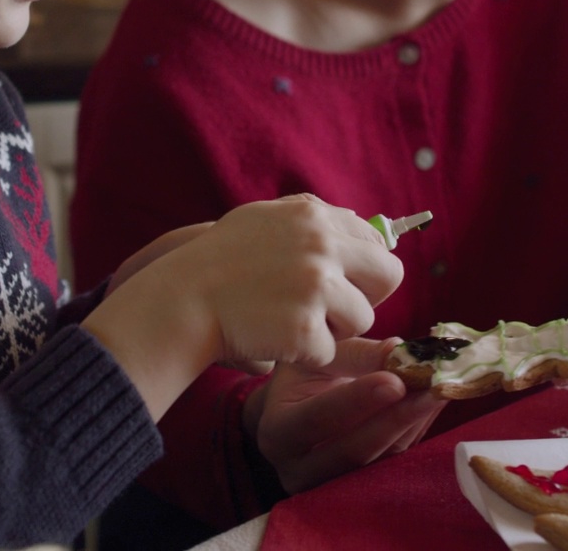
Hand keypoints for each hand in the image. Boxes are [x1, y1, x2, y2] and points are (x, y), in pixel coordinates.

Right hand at [84, 194, 402, 419]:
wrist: (179, 302)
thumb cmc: (217, 264)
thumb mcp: (263, 220)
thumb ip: (313, 221)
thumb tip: (366, 227)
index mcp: (313, 214)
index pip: (375, 240)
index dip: (362, 268)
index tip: (339, 282)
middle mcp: (320, 245)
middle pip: (388, 277)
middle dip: (364, 297)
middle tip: (328, 310)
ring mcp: (314, 287)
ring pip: (362, 320)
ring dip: (333, 329)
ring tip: (289, 322)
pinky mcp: (305, 330)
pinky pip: (330, 351)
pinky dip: (305, 354)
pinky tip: (274, 340)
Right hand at [244, 337, 445, 493]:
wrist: (295, 408)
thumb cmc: (302, 375)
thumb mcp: (318, 356)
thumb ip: (356, 354)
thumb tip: (400, 351)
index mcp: (277, 431)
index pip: (316, 419)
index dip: (356, 401)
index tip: (395, 380)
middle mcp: (298, 468)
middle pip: (353, 449)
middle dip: (396, 417)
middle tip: (432, 387)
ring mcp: (330, 485)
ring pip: (380, 459)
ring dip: (414, 422)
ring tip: (442, 388)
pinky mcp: (360, 489)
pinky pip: (393, 461)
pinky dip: (416, 429)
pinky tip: (434, 402)